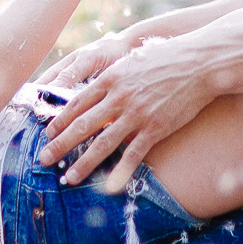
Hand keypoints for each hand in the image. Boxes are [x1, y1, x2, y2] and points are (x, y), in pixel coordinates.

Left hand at [37, 35, 222, 190]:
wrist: (199, 63)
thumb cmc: (166, 58)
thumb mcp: (133, 61)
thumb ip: (114, 78)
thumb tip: (98, 92)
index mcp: (111, 78)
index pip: (77, 103)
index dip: (60, 120)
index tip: (48, 132)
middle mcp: (119, 97)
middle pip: (82, 125)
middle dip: (60, 144)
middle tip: (43, 159)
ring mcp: (137, 114)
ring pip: (103, 143)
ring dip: (83, 163)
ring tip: (68, 177)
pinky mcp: (155, 128)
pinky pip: (134, 154)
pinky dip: (120, 172)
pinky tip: (109, 186)